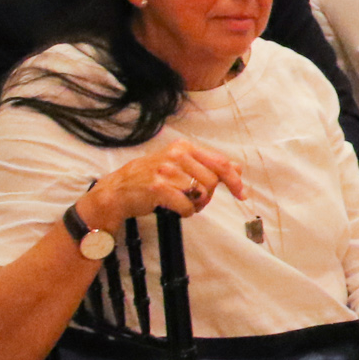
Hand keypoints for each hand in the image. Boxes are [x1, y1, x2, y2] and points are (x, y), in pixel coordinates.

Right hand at [79, 136, 247, 229]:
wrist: (117, 191)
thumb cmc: (149, 178)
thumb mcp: (178, 164)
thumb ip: (206, 164)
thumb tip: (237, 168)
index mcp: (183, 147)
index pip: (220, 162)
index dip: (234, 180)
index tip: (241, 193)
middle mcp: (176, 155)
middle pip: (212, 180)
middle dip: (209, 196)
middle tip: (197, 202)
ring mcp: (166, 170)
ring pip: (201, 193)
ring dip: (197, 205)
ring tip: (185, 205)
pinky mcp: (158, 187)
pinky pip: (187, 206)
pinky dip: (187, 212)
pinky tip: (177, 210)